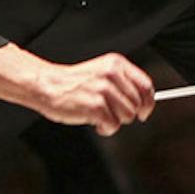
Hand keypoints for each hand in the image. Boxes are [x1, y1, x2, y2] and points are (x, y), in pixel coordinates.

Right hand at [15, 50, 156, 134]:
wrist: (46, 85)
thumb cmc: (74, 83)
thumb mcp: (102, 73)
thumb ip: (123, 83)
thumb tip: (145, 104)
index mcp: (116, 64)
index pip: (146, 86)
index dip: (148, 103)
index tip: (144, 112)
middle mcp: (111, 75)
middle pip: (136, 105)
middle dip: (125, 114)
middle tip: (108, 112)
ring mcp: (103, 90)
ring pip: (127, 116)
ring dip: (114, 122)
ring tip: (99, 115)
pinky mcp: (95, 106)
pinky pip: (113, 125)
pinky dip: (105, 129)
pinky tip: (94, 122)